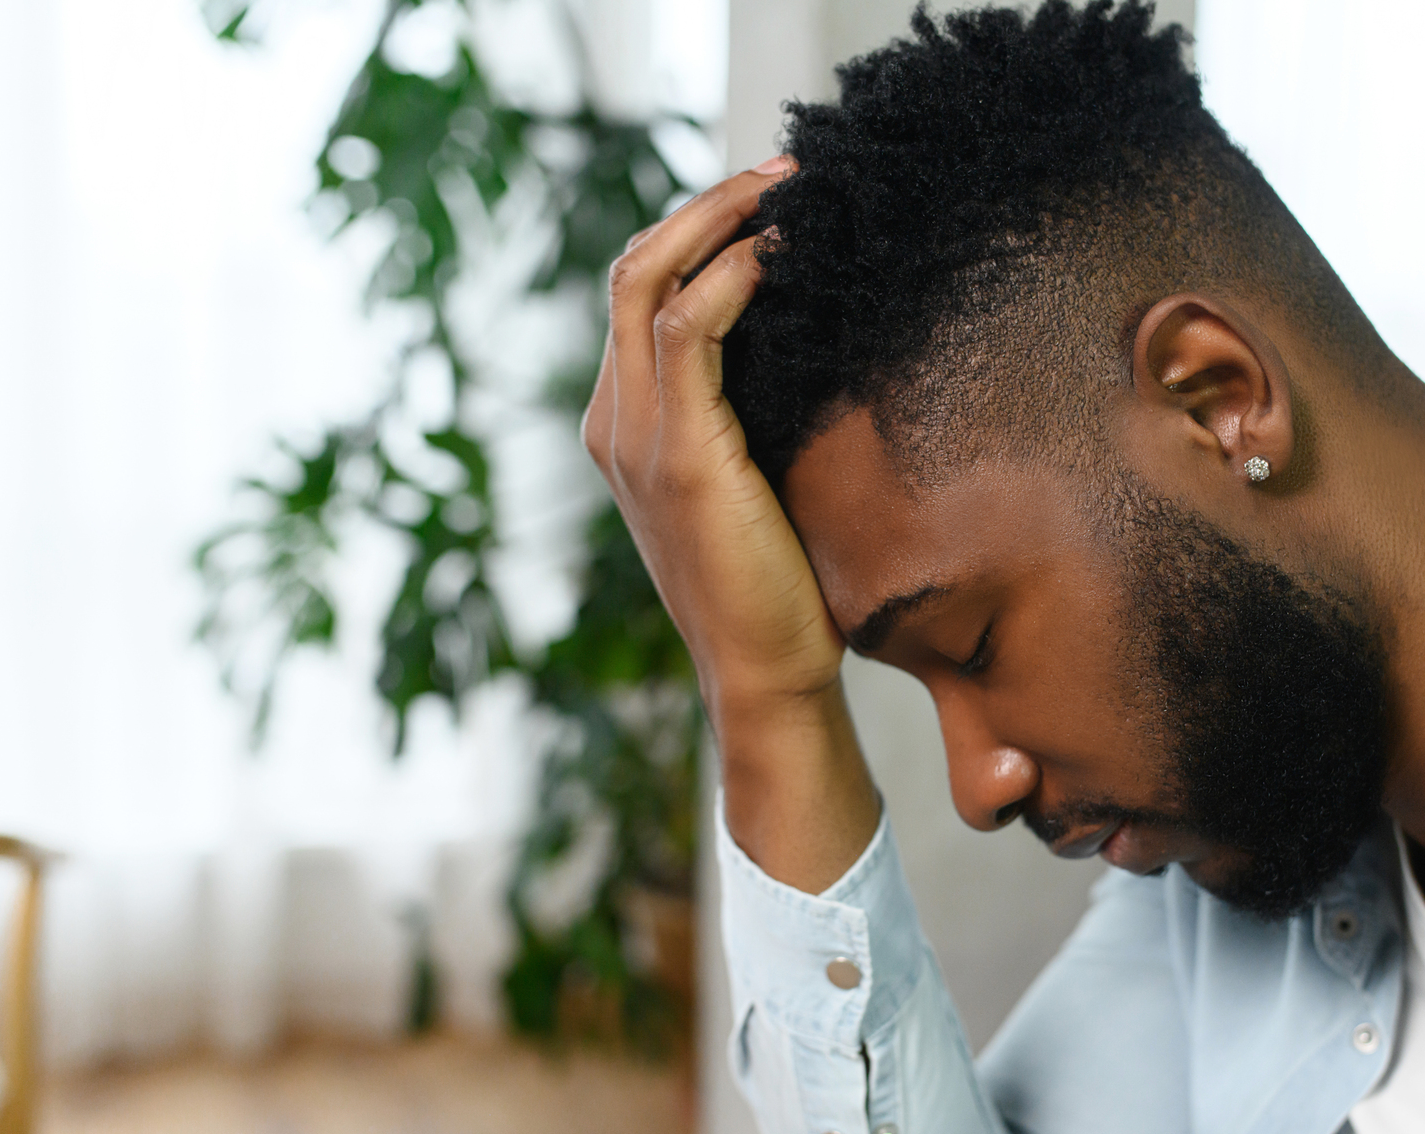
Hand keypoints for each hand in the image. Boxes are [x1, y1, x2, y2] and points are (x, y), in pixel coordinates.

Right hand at [583, 161, 842, 724]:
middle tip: (786, 168)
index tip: (774, 200)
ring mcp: (634, 438)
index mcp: (626, 427)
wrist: (768, 675)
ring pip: (646, 279)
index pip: (642, 294)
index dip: (699, 233)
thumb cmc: (781, 590)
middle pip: (631, 267)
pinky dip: (728, 275)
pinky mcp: (678, 456)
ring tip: (790, 187)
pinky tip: (782, 255)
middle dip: (707, 204)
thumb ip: (754, 414)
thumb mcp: (759, 482)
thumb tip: (812, 341)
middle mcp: (613, 423)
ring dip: (719, 219)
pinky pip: (685, 329)